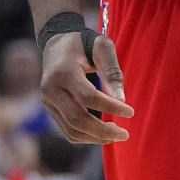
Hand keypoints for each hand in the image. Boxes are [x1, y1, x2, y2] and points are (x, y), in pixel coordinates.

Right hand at [39, 29, 131, 144]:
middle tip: (125, 134)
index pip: (89, 98)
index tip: (131, 112)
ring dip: (96, 137)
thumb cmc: (83, 42)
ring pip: (71, 130)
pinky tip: (103, 133)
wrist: (56, 42)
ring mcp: (48, 101)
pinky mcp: (50, 108)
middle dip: (103, 131)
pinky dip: (86, 137)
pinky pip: (67, 130)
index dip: (111, 108)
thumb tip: (121, 99)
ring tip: (117, 134)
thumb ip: (112, 71)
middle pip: (78, 119)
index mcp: (63, 73)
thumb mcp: (102, 46)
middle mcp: (51, 90)